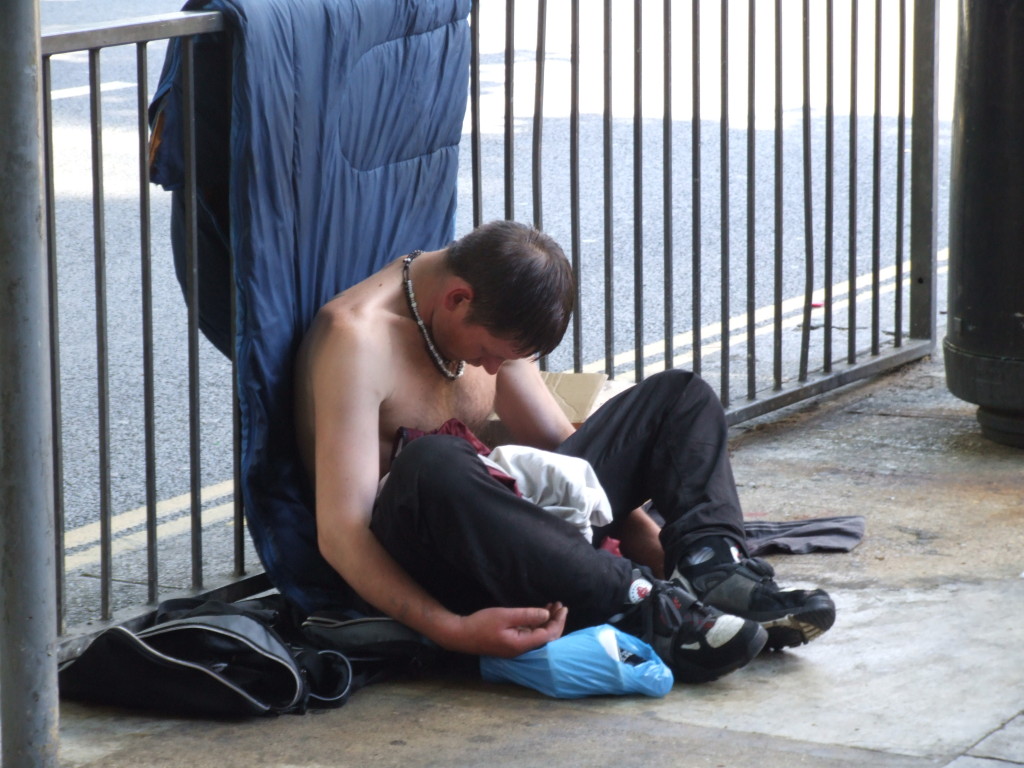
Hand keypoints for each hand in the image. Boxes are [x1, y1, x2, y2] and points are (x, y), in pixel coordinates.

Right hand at [446, 602, 567, 657]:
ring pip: (539, 637)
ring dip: (547, 622)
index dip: (558, 622)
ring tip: (553, 607)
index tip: (563, 608)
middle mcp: (522, 650)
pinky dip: (537, 624)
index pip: (548, 635)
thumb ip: (527, 615)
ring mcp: (516, 648)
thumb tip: (546, 614)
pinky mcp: (511, 644)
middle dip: (555, 622)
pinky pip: (530, 636)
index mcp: (521, 644)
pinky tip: (539, 614)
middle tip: (560, 606)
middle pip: (546, 639)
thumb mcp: (505, 615)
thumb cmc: (481, 624)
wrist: (461, 635)